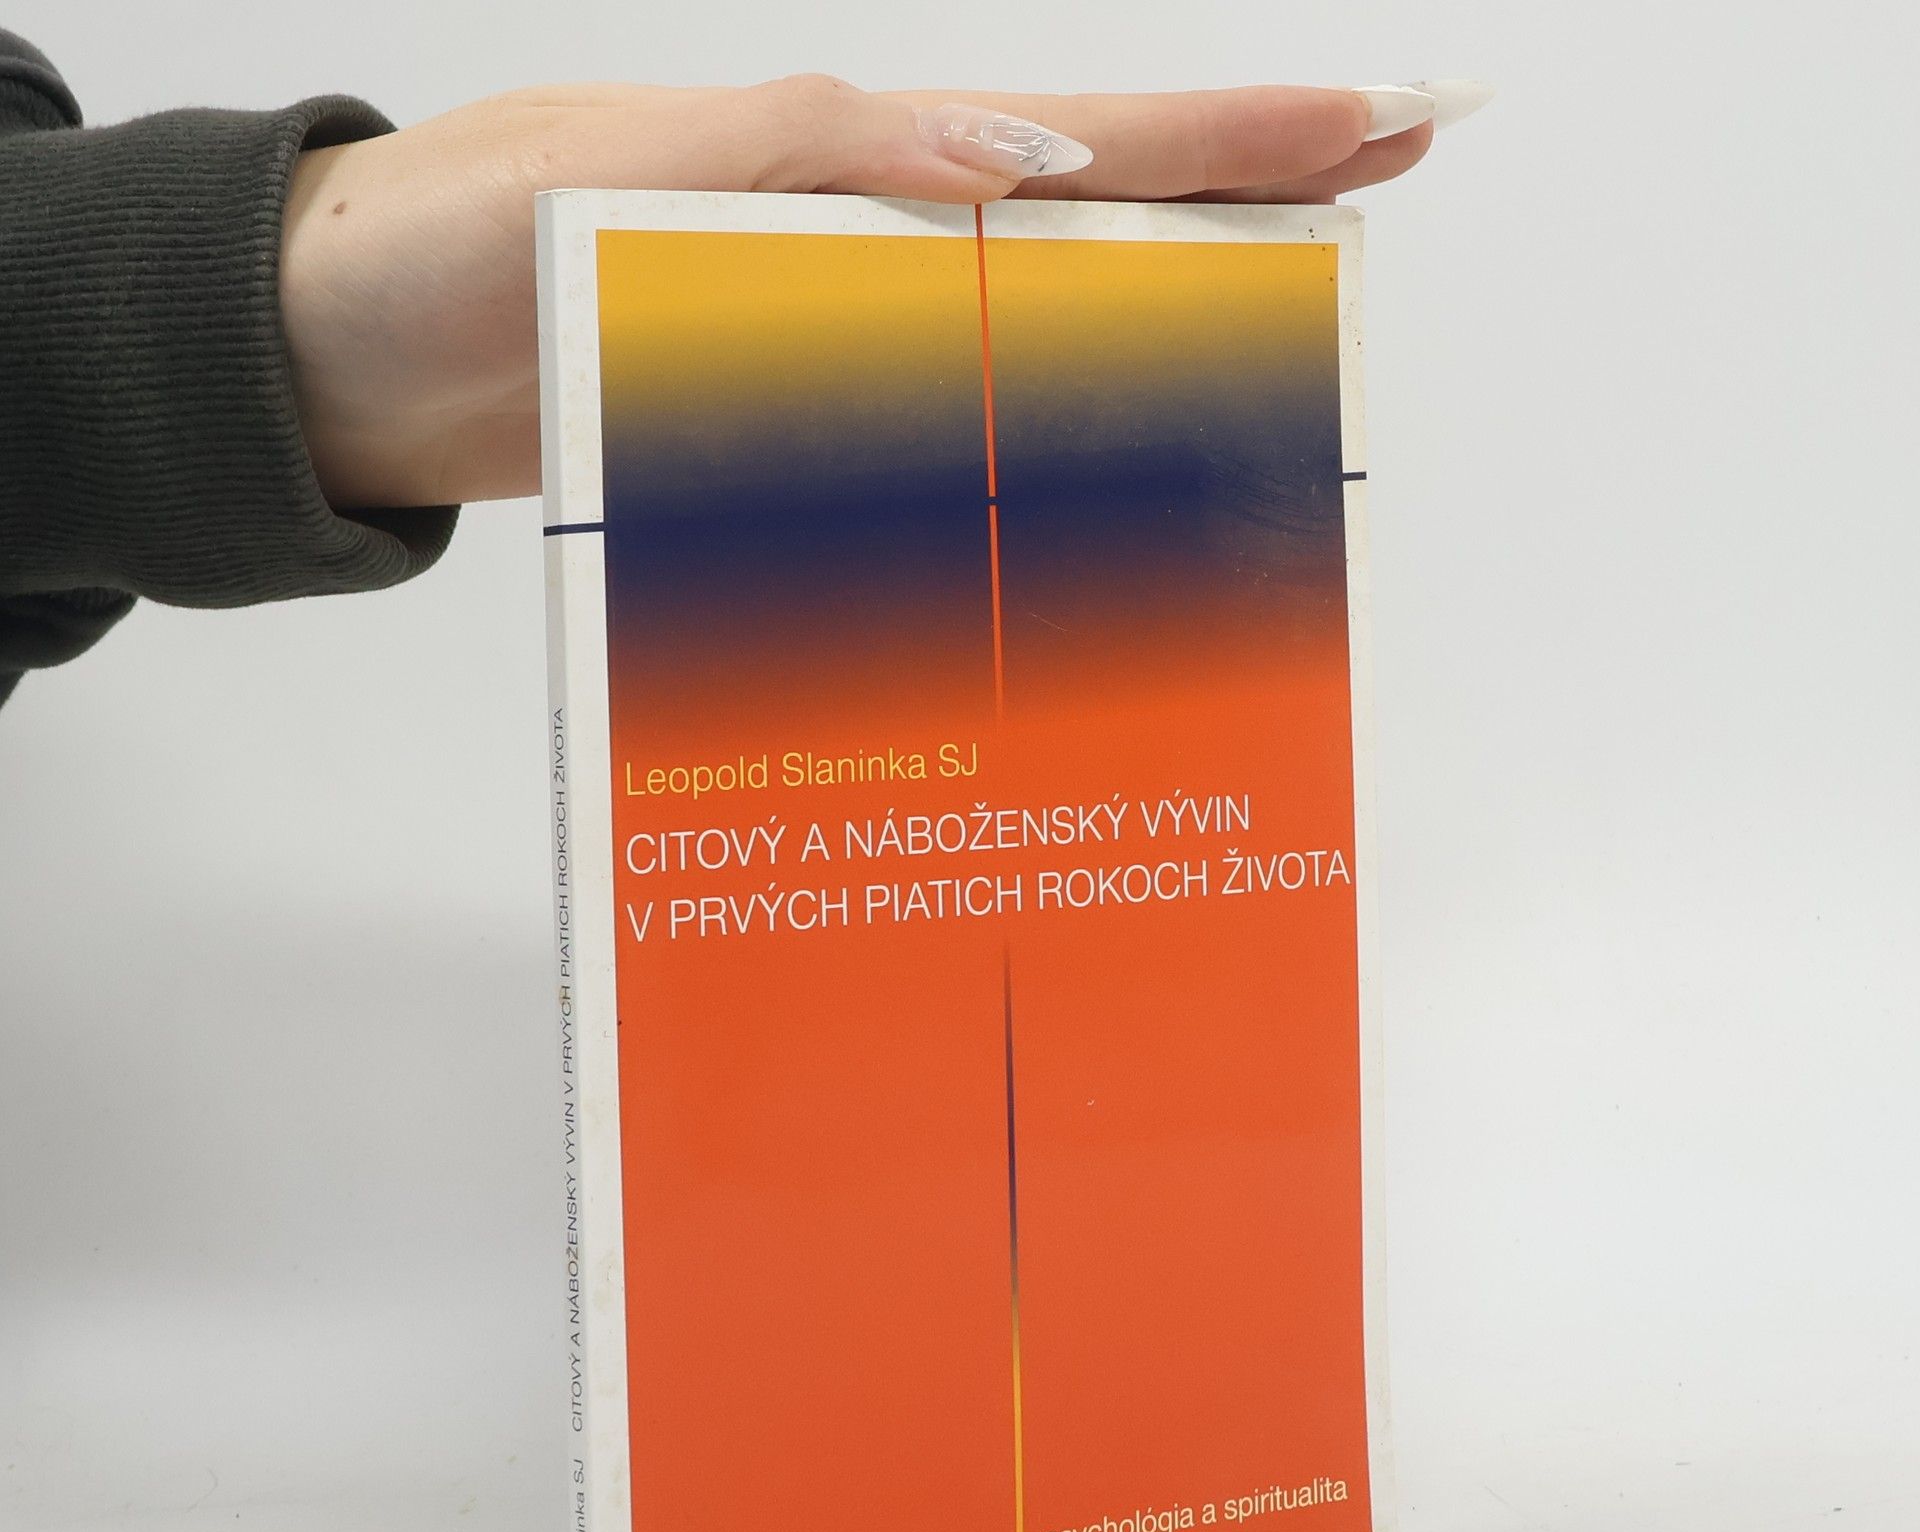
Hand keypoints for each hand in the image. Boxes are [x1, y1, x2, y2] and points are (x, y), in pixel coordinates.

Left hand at [280, 79, 1449, 511]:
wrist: (352, 363)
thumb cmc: (458, 241)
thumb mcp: (627, 164)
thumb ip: (812, 152)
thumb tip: (1003, 155)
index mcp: (848, 162)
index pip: (1080, 140)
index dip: (1230, 136)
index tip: (1374, 120)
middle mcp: (863, 248)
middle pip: (1089, 222)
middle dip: (1239, 203)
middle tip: (1380, 186)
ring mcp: (833, 339)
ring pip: (1028, 332)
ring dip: (1150, 326)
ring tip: (1275, 338)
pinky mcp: (786, 428)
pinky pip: (933, 433)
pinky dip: (1021, 443)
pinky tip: (1078, 473)